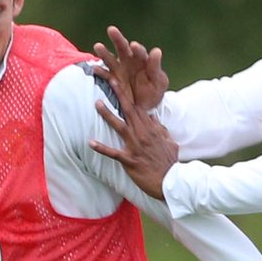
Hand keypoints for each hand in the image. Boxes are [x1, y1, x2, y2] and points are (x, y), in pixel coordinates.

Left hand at [91, 80, 180, 200]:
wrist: (171, 181)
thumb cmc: (169, 163)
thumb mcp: (170, 142)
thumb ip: (161, 129)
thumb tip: (153, 118)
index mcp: (152, 129)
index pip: (139, 108)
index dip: (130, 95)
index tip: (123, 82)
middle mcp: (142, 134)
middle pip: (129, 110)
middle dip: (119, 94)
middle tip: (110, 80)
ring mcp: (135, 146)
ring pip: (120, 126)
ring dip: (108, 114)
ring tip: (97, 103)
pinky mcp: (130, 160)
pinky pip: (113, 153)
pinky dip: (101, 148)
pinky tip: (90, 142)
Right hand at [92, 26, 168, 112]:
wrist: (145, 107)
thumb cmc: (154, 92)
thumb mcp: (158, 82)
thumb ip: (155, 67)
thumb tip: (156, 50)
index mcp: (142, 60)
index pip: (139, 51)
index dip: (137, 48)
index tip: (134, 46)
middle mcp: (129, 61)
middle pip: (122, 47)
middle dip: (117, 39)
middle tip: (111, 30)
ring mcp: (119, 70)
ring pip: (110, 59)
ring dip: (104, 53)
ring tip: (98, 46)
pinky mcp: (112, 80)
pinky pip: (105, 75)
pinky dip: (100, 71)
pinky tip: (96, 69)